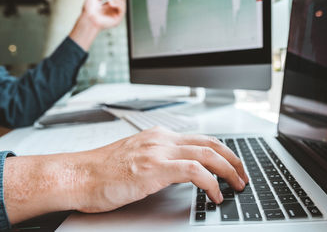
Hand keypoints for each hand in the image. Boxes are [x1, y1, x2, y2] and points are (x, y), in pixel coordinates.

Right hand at [74, 127, 248, 212]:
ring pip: (208, 154)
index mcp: (159, 136)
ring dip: (228, 170)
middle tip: (243, 174)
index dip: (222, 152)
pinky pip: (195, 171)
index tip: (232, 165)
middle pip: (210, 143)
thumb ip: (159, 159)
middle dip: (233, 159)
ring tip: (238, 184)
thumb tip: (179, 171)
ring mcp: (159, 151)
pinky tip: (214, 194)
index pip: (201, 139)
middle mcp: (162, 139)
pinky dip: (211, 182)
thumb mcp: (136, 158)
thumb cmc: (102, 171)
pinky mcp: (155, 168)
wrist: (78, 176)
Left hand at [82, 0, 125, 29]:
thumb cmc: (88, 10)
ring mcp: (115, 15)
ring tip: (110, 1)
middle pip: (121, 1)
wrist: (88, 19)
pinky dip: (118, 5)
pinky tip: (111, 4)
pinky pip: (122, 10)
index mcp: (106, 7)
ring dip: (118, 0)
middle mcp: (111, 11)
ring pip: (122, 4)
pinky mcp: (118, 20)